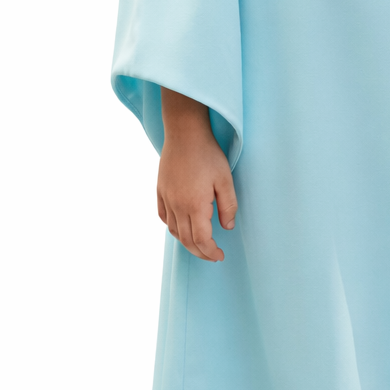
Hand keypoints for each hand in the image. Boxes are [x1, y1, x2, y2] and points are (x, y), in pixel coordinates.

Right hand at [158, 89, 237, 261]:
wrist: (184, 133)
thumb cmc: (208, 154)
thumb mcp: (225, 179)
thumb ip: (228, 206)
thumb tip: (227, 227)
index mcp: (195, 205)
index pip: (201, 240)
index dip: (210, 252)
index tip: (220, 256)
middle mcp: (177, 206)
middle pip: (186, 240)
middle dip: (200, 252)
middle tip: (212, 256)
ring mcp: (166, 198)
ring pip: (174, 230)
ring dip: (186, 242)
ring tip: (199, 244)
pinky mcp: (160, 190)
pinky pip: (164, 217)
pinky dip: (173, 227)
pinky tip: (181, 226)